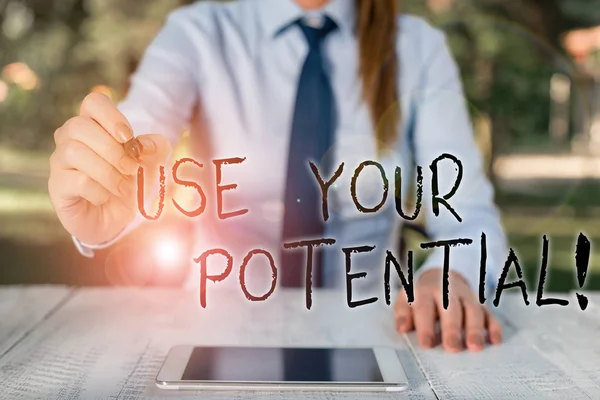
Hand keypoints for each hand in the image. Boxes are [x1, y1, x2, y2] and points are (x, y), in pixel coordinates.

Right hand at [49, 93, 170, 244]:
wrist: (117, 219)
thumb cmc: (130, 184)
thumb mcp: (152, 164)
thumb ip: (156, 148)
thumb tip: (145, 143)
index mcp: (93, 125)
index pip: (94, 101)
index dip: (112, 116)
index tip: (128, 138)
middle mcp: (69, 138)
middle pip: (79, 125)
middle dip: (113, 150)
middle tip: (131, 169)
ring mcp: (59, 161)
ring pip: (75, 152)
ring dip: (107, 172)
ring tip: (122, 187)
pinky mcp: (56, 186)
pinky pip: (77, 180)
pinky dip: (99, 191)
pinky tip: (105, 198)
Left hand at [394, 268, 502, 351]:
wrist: (442, 275)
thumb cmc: (421, 295)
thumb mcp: (406, 299)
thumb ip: (402, 314)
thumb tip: (401, 328)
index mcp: (425, 290)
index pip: (425, 307)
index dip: (425, 326)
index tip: (426, 344)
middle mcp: (447, 291)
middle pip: (451, 308)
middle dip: (452, 328)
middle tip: (452, 348)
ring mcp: (466, 296)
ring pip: (473, 310)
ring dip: (475, 329)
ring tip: (475, 347)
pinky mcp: (481, 303)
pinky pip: (490, 313)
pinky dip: (494, 327)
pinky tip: (495, 340)